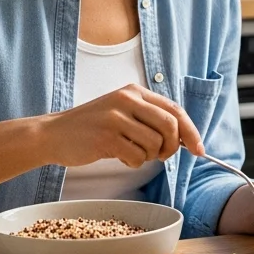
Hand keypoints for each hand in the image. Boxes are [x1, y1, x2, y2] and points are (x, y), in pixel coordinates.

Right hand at [43, 84, 203, 168]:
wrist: (53, 134)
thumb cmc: (93, 127)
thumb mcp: (123, 112)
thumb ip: (151, 119)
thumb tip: (186, 139)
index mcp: (135, 92)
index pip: (174, 110)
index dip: (191, 131)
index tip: (200, 150)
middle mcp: (127, 99)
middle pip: (170, 126)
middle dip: (173, 146)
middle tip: (162, 156)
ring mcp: (116, 117)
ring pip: (154, 144)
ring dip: (149, 156)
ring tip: (132, 152)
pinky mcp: (106, 136)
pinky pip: (137, 156)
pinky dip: (133, 162)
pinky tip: (119, 155)